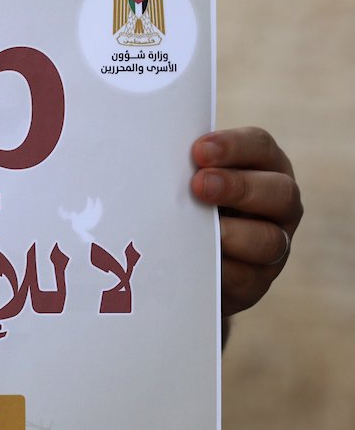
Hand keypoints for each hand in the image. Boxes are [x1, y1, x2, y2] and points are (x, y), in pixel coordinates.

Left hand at [192, 127, 302, 315]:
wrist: (177, 261)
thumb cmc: (181, 204)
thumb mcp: (184, 180)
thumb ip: (181, 167)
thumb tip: (150, 152)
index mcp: (262, 168)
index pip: (260, 147)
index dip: (234, 146)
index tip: (199, 150)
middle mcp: (277, 206)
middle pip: (279, 192)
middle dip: (239, 187)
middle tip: (198, 185)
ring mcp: (274, 246)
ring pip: (270, 240)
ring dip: (234, 233)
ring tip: (204, 231)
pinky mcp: (256, 282)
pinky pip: (246, 278)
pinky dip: (222, 270)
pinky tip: (197, 262)